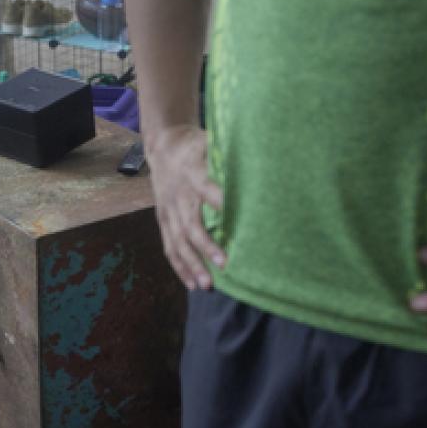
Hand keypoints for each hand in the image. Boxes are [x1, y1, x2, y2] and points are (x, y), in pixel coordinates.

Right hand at [145, 124, 224, 290]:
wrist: (163, 146)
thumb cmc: (196, 145)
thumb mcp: (210, 142)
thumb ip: (229, 156)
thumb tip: (263, 163)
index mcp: (193, 174)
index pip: (208, 190)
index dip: (221, 204)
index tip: (240, 218)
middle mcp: (179, 196)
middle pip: (191, 225)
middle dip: (206, 246)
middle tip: (224, 264)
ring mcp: (168, 211)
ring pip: (178, 242)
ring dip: (192, 265)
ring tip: (207, 285)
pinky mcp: (163, 221)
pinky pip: (169, 247)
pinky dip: (180, 267)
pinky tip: (192, 284)